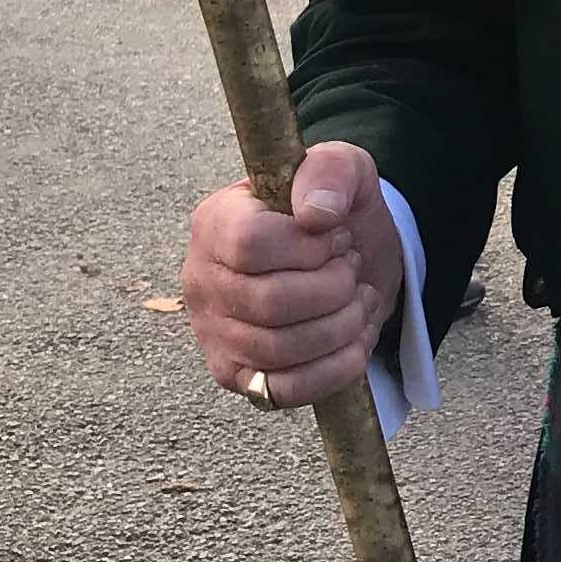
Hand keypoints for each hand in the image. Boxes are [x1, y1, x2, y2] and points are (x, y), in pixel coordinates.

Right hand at [179, 139, 401, 406]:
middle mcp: (201, 280)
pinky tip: (355, 338)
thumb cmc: (334, 212)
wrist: (345, 260)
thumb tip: (315, 214)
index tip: (336, 236)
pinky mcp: (237, 376)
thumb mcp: (343, 169)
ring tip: (359, 299)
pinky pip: (283, 392)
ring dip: (341, 326)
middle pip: (268, 302)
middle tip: (351, 269)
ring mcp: (214, 333)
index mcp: (215, 222)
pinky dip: (334, 369)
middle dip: (333, 288)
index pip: (249, 244)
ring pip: (279, 350)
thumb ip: (330, 171)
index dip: (307, 247)